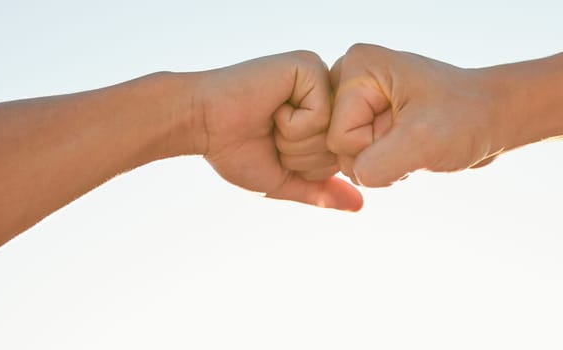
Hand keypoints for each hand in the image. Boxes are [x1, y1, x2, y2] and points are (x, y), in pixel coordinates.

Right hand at [192, 51, 362, 210]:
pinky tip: (272, 108)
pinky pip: (320, 114)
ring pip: (333, 132)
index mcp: (324, 116)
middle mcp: (327, 94)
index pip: (343, 158)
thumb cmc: (236, 150)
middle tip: (272, 135)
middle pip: (342, 146)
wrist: (201, 124)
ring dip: (295, 141)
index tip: (277, 149)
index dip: (308, 167)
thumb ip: (321, 191)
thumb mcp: (284, 180)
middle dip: (302, 155)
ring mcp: (320, 77)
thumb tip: (360, 205)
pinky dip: (291, 123)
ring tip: (270, 121)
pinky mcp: (308, 67)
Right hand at [327, 44, 505, 186]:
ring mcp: (359, 99)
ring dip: (384, 162)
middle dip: (377, 155)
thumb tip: (354, 177)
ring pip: (348, 157)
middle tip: (414, 136)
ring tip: (415, 141)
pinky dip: (387, 164)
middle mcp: (351, 76)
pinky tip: (410, 146)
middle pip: (337, 146)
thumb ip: (375, 166)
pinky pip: (361, 159)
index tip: (412, 127)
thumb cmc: (466, 120)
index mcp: (357, 65)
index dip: (375, 146)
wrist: (495, 117)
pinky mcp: (368, 117)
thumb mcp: (421, 143)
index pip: (339, 136)